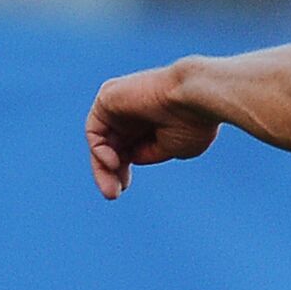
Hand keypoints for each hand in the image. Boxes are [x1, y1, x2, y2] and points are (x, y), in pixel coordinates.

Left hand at [85, 61, 219, 199]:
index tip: (123, 187)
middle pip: (111, 146)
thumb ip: (149, 153)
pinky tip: (115, 161)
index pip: (126, 147)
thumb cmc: (194, 121)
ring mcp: (119, 104)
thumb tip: (131, 157)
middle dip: (110, 172)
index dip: (121, 169)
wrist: (195, 95)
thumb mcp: (174, 148)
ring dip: (102, 167)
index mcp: (151, 122)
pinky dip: (100, 150)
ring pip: (100, 141)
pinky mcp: (108, 97)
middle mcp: (133, 112)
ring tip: (112, 188)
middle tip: (113, 194)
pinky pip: (95, 130)